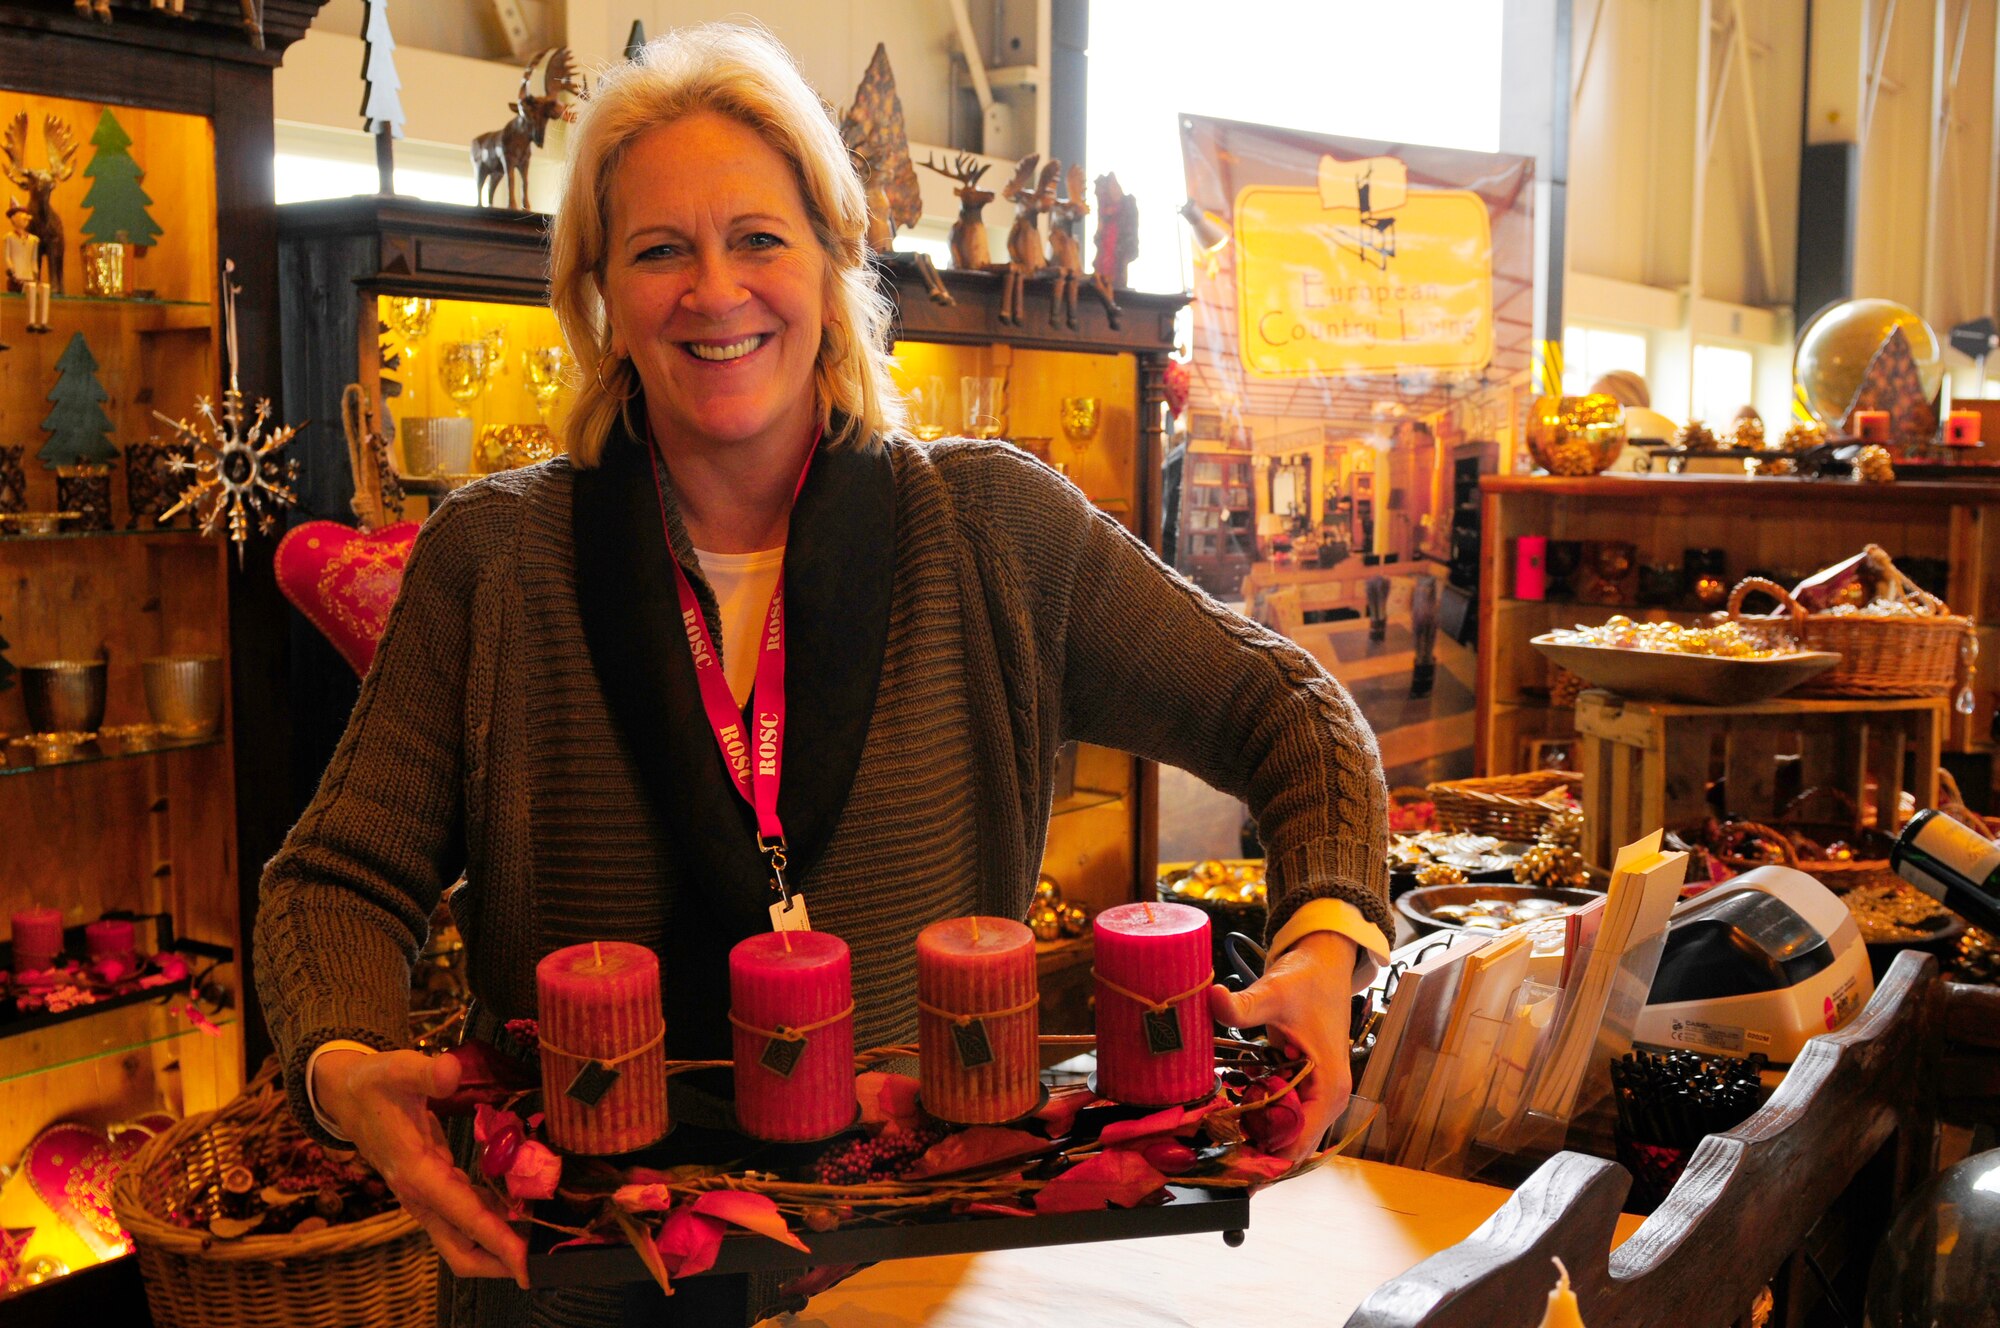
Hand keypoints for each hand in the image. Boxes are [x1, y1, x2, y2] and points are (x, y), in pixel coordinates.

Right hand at [314, 1048, 528, 1286]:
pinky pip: (465, 1215)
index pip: (463, 1216)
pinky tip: (521, 1209)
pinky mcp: (433, 1188)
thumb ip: (426, 1073)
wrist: (348, 1095)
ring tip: (542, 1238)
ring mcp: (426, 1196)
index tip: (524, 1262)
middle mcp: (421, 1195)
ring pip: (463, 1238)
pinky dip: (491, 1220)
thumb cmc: (375, 1084)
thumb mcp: (397, 1069)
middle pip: (461, 1249)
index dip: (496, 1240)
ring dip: (499, 1244)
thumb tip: (450, 1072)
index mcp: (415, 1173)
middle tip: (540, 1261)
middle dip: (499, 1262)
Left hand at [1207, 931, 1356, 1161]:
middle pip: (1290, 1148)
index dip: (1264, 1160)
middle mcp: (1328, 1101)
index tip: (1228, 1167)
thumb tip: (1213, 999)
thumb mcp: (1275, 993)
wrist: (1323, 967)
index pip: (1297, 1144)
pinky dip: (1257, 1119)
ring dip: (1254, 1139)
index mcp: (1329, 1089)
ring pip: (1285, 1136)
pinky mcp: (1305, 1088)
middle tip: (1212, 1158)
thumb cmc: (1307, 981)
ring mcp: (1317, 1096)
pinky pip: (1281, 1116)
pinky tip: (1229, 1114)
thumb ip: (1244, 1005)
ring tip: (1214, 1141)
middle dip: (1255, 1156)